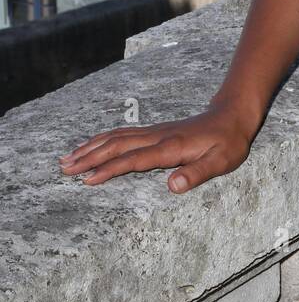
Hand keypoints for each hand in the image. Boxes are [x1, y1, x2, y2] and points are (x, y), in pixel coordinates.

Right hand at [57, 103, 259, 193]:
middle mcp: (157, 137)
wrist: (232, 116)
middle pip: (116, 145)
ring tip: (68, 158)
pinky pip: (122, 134)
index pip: (133, 160)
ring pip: (116, 137)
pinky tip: (92, 145)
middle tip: (64, 169)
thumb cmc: (228, 143)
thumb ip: (197, 174)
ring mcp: (154, 132)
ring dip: (91, 147)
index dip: (109, 170)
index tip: (87, 180)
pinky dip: (103, 139)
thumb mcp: (221, 162)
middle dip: (89, 157)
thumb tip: (173, 186)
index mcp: (170, 148)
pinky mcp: (155, 131)